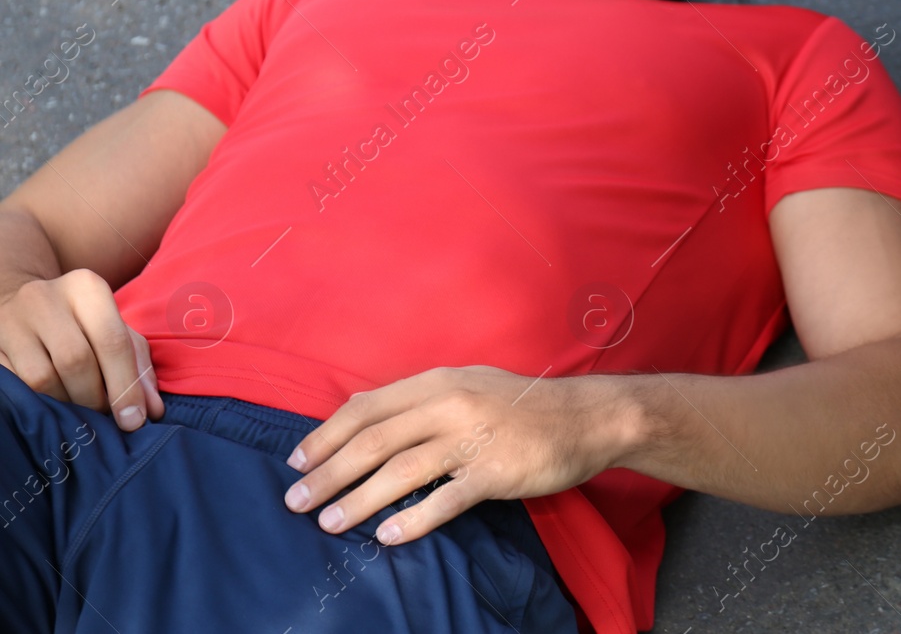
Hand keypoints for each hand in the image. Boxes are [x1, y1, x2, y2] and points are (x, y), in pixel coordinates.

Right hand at [0, 268, 163, 428]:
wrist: (19, 302)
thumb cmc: (80, 322)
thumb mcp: (114, 331)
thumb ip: (137, 366)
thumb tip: (151, 410)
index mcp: (87, 288)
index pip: (112, 341)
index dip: (126, 386)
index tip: (134, 420)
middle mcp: (46, 298)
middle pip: (76, 360)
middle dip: (95, 398)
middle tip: (104, 416)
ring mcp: (12, 321)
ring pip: (41, 378)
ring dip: (66, 404)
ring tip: (80, 410)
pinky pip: (16, 385)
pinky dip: (38, 402)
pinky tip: (53, 404)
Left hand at [283, 366, 638, 545]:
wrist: (587, 417)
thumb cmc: (524, 404)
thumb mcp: (468, 382)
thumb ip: (418, 398)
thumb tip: (359, 409)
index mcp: (438, 382)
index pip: (367, 407)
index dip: (326, 435)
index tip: (296, 461)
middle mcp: (450, 405)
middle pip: (374, 440)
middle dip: (328, 472)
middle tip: (296, 502)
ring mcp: (473, 438)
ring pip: (401, 470)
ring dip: (359, 499)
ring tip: (330, 523)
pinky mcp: (496, 472)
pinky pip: (445, 499)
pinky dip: (413, 518)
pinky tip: (388, 536)